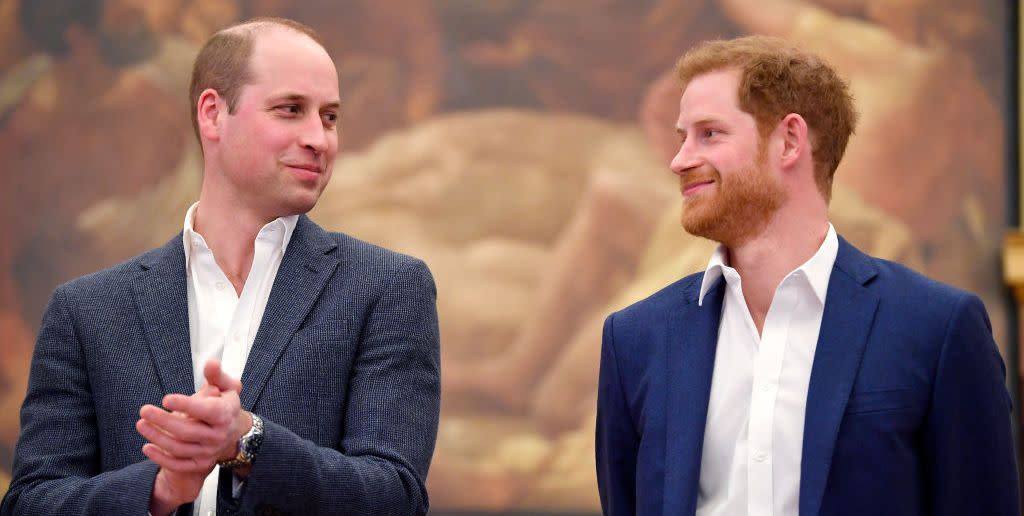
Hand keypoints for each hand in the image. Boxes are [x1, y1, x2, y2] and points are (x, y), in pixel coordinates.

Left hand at [137, 360, 250, 510]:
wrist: (234, 432)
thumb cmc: (224, 405)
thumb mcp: (227, 387)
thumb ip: (216, 375)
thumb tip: (211, 363)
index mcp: (224, 414)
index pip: (206, 411)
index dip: (186, 405)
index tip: (166, 398)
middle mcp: (218, 436)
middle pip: (187, 431)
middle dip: (163, 421)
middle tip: (144, 410)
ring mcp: (209, 451)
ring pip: (179, 448)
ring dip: (157, 437)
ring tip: (141, 424)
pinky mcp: (200, 464)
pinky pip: (179, 465)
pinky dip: (161, 458)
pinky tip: (147, 447)